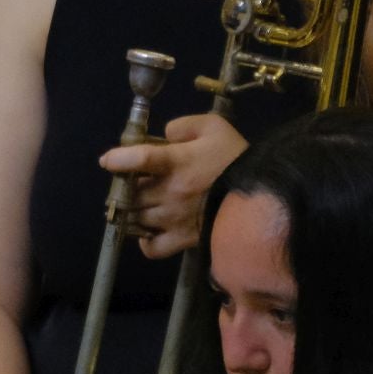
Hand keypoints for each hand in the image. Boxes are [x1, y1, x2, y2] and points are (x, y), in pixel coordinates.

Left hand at [98, 112, 247, 258]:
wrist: (266, 197)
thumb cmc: (238, 159)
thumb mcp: (215, 128)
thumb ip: (185, 125)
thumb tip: (165, 134)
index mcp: (177, 163)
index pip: (138, 159)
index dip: (118, 159)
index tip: (107, 161)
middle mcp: (170, 193)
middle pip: (130, 193)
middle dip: (124, 187)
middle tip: (129, 183)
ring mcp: (173, 219)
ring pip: (136, 218)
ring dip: (132, 211)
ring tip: (139, 204)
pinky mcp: (182, 240)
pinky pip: (151, 248)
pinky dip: (144, 241)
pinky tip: (149, 230)